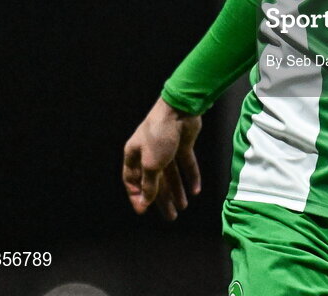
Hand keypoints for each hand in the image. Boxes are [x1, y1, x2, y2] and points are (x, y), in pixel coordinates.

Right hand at [122, 97, 201, 220]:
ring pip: (172, 174)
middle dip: (163, 199)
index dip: (137, 196)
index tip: (144, 211)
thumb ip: (149, 184)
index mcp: (135, 155)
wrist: (179, 110)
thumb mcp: (151, 164)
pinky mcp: (183, 144)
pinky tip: (195, 190)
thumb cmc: (158, 135)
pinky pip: (186, 164)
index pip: (132, 180)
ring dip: (178, 190)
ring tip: (184, 207)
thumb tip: (145, 202)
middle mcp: (149, 152)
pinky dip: (191, 176)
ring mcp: (167, 148)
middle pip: (155, 180)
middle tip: (172, 217)